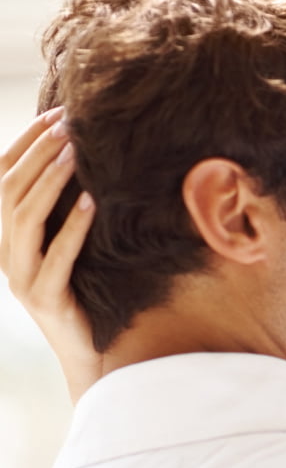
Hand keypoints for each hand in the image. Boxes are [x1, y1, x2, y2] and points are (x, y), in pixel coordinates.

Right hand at [0, 108, 101, 401]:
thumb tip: (87, 158)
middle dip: (38, 154)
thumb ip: (67, 209)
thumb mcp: (71, 244)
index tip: (55, 114)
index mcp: (5, 235)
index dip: (26, 144)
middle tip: (67, 126)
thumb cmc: (87, 292)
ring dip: (51, 182)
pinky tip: (93, 203)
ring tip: (77, 155)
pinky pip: (55, 256)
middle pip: (10, 191)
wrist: (91, 353)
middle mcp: (4, 251)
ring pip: (24, 218)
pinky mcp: (44, 297)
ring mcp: (20, 276)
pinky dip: (73, 227)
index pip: (3, 178)